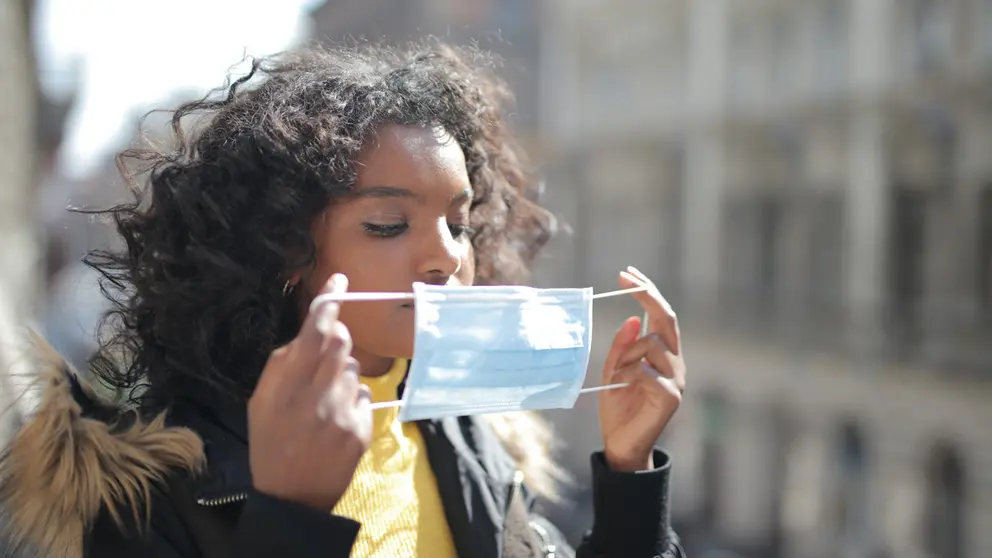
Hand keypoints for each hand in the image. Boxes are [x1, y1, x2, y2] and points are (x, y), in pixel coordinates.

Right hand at [248, 273, 371, 509]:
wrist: (292, 497)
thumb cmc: (271, 443)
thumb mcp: (260, 403)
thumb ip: (281, 366)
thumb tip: (307, 336)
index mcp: (286, 388)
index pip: (314, 334)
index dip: (329, 304)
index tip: (340, 282)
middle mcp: (316, 396)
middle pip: (340, 344)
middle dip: (336, 340)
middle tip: (324, 358)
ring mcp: (342, 414)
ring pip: (353, 370)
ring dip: (342, 376)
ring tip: (324, 403)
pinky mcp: (361, 430)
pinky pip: (364, 396)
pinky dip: (353, 401)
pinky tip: (336, 421)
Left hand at [599, 266, 686, 471]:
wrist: (620, 443)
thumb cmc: (617, 406)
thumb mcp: (612, 370)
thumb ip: (621, 347)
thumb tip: (634, 319)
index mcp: (662, 353)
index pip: (660, 315)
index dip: (646, 292)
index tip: (626, 274)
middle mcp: (675, 362)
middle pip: (667, 318)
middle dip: (647, 295)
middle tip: (625, 278)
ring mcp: (677, 378)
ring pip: (651, 343)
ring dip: (626, 353)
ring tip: (616, 376)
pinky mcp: (671, 397)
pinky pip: (647, 371)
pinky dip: (629, 374)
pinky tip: (623, 388)